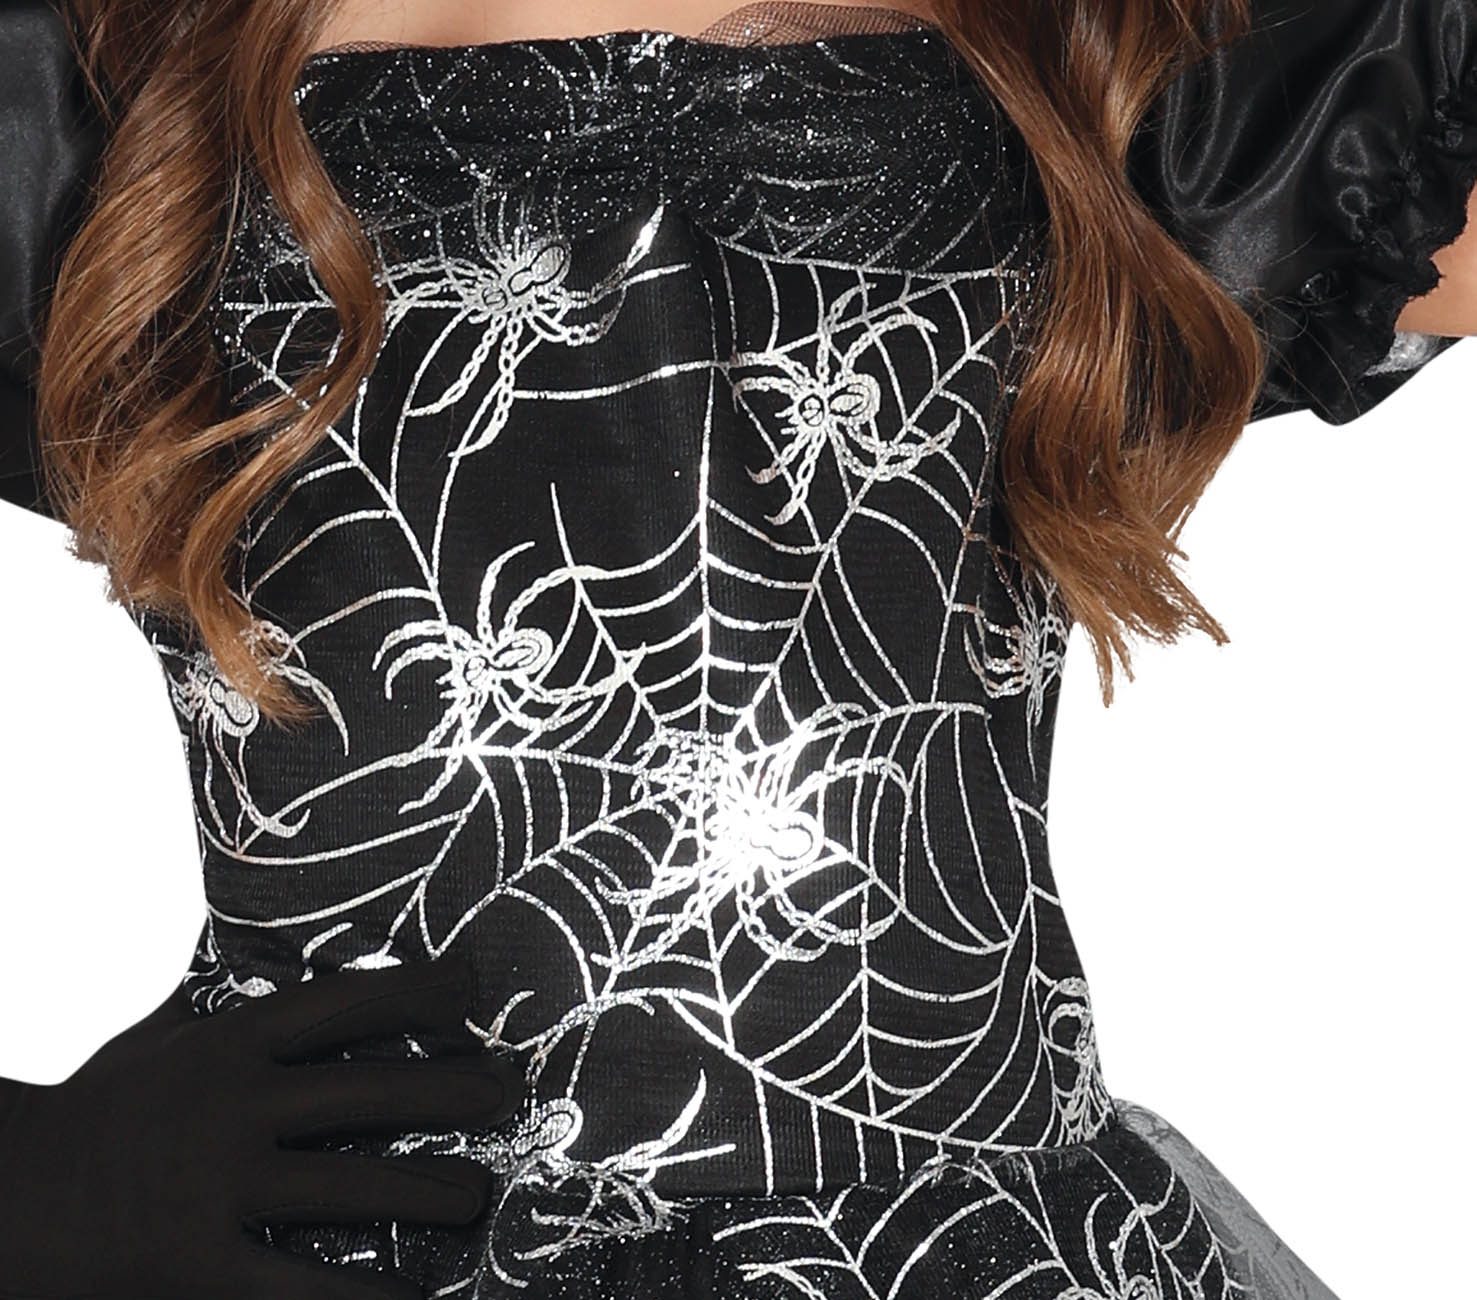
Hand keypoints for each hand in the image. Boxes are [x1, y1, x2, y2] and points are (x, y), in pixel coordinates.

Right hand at [0, 958, 522, 1299]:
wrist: (1, 1194)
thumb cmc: (91, 1113)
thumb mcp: (154, 1041)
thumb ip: (216, 1003)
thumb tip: (262, 948)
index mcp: (228, 1044)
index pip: (344, 1001)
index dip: (418, 988)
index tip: (474, 984)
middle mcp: (233, 1104)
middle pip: (372, 1087)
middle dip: (451, 1088)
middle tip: (508, 1090)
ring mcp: (216, 1184)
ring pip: (353, 1182)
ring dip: (428, 1191)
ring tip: (476, 1197)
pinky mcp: (195, 1264)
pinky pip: (299, 1288)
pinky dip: (360, 1297)